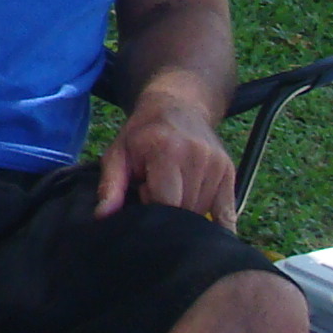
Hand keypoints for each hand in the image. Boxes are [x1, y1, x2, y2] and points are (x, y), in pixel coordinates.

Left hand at [96, 87, 237, 227]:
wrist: (178, 107)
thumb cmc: (143, 134)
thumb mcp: (118, 153)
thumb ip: (110, 185)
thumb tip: (103, 216)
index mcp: (167, 151)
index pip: (164, 202)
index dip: (150, 205)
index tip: (143, 191)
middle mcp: (197, 156)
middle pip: (184, 210)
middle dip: (168, 211)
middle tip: (157, 190)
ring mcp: (217, 164)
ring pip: (202, 212)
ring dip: (186, 212)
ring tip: (173, 189)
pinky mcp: (229, 171)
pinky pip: (227, 212)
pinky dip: (217, 223)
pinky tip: (206, 225)